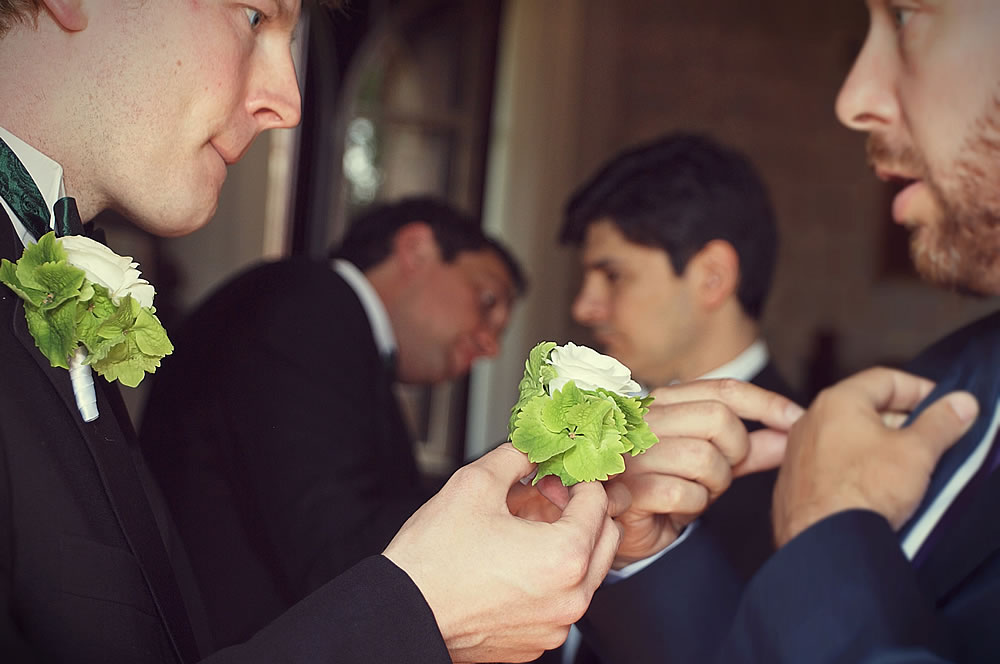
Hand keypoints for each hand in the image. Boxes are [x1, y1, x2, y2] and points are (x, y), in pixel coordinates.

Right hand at [383, 443, 623, 663]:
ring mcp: (554, 625)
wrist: (401, 614)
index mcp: (564, 556)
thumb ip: (514, 458)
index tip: (559, 474)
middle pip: (605, 540)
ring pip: (584, 574)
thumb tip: (530, 449)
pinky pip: (559, 602)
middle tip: (547, 496)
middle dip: (581, 512)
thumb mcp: (474, 484)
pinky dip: (549, 578)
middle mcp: (570, 598)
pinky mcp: (536, 642)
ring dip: (566, 544)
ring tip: (524, 527)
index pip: (598, 504)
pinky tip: (513, 561)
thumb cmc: (434, 560)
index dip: (578, 479)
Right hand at [607, 378, 802, 566]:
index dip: (766, 404)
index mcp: (660, 402)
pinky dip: (692, 507)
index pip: (723, 390)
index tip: (796, 422)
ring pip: (704, 458)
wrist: (619, 528)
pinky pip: (685, 493)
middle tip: (723, 474)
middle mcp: (641, 419)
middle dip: (735, 452)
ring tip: (695, 492)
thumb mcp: (711, 464)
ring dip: (713, 485)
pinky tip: (676, 509)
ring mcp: (630, 452)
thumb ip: (748, 449)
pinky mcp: (627, 487)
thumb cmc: (664, 490)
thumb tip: (793, 433)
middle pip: (718, 419)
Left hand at [772, 367, 977, 545]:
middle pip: (865, 408)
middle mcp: (810, 421)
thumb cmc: (861, 491)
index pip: (885, 379)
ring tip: (909, 467)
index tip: (943, 405)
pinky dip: (857, 469)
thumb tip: (959, 404)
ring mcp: (799, 452)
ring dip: (880, 447)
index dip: (920, 389)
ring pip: (848, 439)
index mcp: (837, 402)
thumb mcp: (916, 451)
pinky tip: (877, 489)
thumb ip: (941, 422)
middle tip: (932, 438)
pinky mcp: (797, 482)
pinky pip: (833, 465)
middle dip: (903, 421)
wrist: (824, 540)